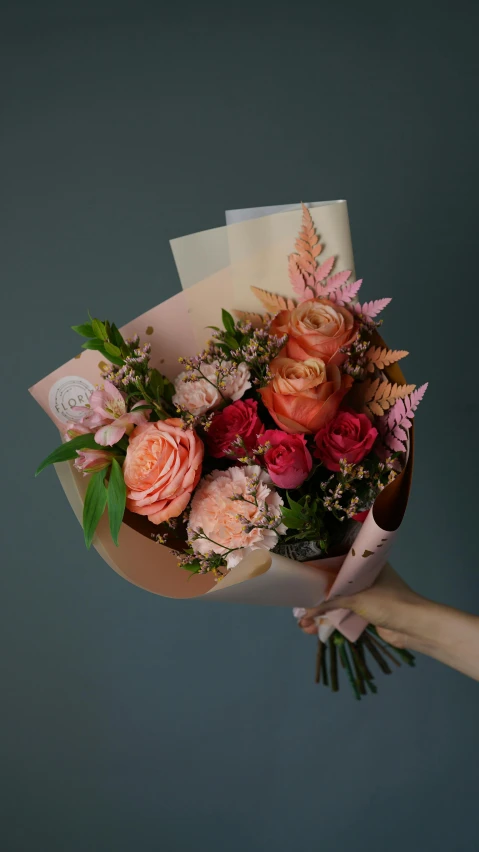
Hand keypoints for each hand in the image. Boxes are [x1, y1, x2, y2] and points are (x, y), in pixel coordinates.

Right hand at [299, 563, 423, 647]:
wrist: (415, 627)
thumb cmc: (389, 603)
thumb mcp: (357, 599)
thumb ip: (331, 604)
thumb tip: (305, 614)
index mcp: (366, 564)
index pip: (338, 561)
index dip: (319, 568)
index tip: (302, 574)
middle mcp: (365, 577)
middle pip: (335, 583)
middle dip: (317, 594)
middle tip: (298, 601)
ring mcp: (366, 595)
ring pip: (338, 600)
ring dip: (322, 611)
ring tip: (302, 622)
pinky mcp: (367, 613)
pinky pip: (344, 613)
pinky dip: (331, 620)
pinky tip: (315, 628)